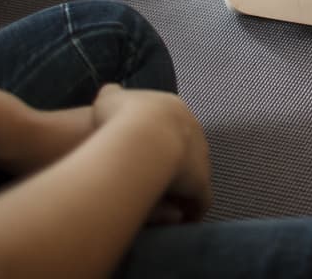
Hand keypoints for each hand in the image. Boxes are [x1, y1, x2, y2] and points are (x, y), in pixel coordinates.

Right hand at [92, 84, 212, 222]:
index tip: (152, 152)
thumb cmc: (120, 118)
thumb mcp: (110, 99)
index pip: (174, 124)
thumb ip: (113, 96)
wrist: (139, 135)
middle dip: (178, 162)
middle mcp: (193, 129)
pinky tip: (183, 219)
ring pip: (198, 173)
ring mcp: (200, 155)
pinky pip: (201, 199)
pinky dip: (193, 209)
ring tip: (172, 203)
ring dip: (187, 187)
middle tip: (161, 179)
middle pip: (189, 147)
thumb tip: (111, 91)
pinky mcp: (200, 181)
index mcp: (173, 109)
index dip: (163, 139)